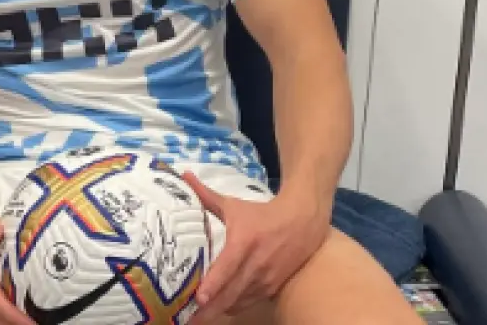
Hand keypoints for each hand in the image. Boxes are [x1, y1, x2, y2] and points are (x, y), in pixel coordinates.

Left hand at [182, 172, 329, 322]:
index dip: (213, 285)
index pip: (227, 267)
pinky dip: (233, 307)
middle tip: (187, 319)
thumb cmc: (263, 213)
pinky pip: (248, 303)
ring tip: (198, 319)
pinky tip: (218, 310)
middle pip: (230, 294)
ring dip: (219, 311)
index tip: (198, 298)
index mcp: (244, 242)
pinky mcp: (273, 288)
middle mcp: (256, 264)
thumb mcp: (234, 204)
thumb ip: (206, 195)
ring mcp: (266, 279)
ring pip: (239, 302)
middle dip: (209, 310)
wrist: (304, 220)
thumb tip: (183, 175)